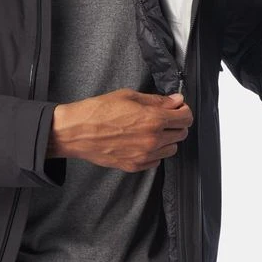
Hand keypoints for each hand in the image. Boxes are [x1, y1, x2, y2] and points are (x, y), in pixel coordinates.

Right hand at [47, 88, 192, 171]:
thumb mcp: (128, 96)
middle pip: (182, 134)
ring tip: (152, 129)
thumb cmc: (98, 111)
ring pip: (172, 149)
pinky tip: (142, 141)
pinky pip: (157, 161)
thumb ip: (156, 100)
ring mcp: (144, 155)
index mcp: (153, 119)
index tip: (179, 107)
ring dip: (167, 138)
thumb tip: (174, 101)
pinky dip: (155, 152)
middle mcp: (152, 140)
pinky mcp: (135, 166)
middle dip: (177, 123)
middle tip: (166, 116)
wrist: (76, 131)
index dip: (184, 110)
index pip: (185, 118)